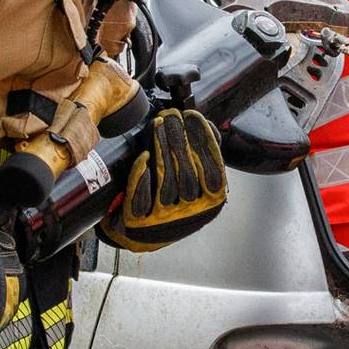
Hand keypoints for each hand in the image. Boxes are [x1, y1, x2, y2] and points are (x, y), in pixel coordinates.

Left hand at [103, 108, 227, 251]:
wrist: (136, 232)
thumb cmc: (167, 199)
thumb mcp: (193, 179)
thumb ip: (201, 157)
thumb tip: (206, 127)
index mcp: (210, 203)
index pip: (212, 170)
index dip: (203, 140)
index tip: (192, 117)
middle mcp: (192, 215)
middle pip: (188, 173)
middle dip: (179, 139)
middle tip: (171, 115)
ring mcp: (166, 222)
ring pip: (166, 183)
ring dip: (161, 150)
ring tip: (158, 125)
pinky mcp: (142, 225)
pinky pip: (142, 199)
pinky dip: (142, 176)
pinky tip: (143, 157)